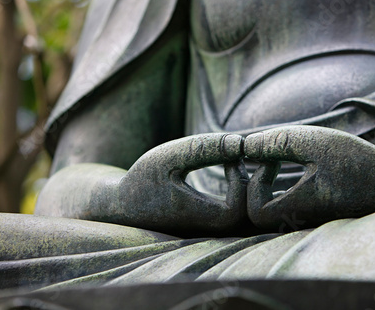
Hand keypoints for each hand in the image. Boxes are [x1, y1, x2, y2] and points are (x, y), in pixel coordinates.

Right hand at [118, 133, 247, 233]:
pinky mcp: (212, 226)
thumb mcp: (168, 156)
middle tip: (240, 156)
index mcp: (198, 219)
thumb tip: (240, 143)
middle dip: (252, 183)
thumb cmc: (142, 179)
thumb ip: (203, 149)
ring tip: (236, 159)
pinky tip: (230, 166)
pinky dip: (243, 191)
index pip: (240, 208)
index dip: (241, 180)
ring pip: (248, 218)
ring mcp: (211, 232)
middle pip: (250, 217)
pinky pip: (240, 214)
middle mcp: (209, 231)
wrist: (123, 204)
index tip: (229, 157)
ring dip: (249, 187)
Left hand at [244, 125, 374, 228]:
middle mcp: (299, 220)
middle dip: (253, 185)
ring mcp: (303, 221)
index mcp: (302, 208)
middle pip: (256, 215)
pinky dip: (273, 189)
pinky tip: (283, 165)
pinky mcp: (307, 215)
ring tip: (273, 160)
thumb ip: (278, 142)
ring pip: (267, 211)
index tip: (272, 161)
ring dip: (263, 186)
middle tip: (265, 159)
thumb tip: (244, 146)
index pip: (255, 212)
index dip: (255, 184)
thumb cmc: (357, 161)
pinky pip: (279, 208)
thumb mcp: (316, 142)